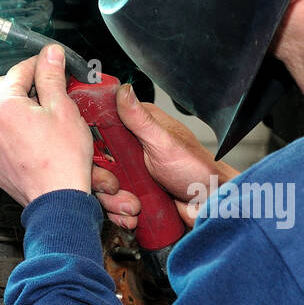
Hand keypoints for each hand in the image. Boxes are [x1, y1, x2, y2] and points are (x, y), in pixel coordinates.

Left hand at [0, 45, 92, 206]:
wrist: (57, 201)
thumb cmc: (62, 160)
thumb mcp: (62, 108)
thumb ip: (52, 76)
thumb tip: (50, 54)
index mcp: (1, 105)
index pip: (19, 71)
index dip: (39, 65)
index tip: (52, 64)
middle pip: (6, 90)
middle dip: (27, 88)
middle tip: (52, 94)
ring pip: (1, 114)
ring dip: (19, 110)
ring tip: (44, 120)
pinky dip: (13, 132)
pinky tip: (34, 139)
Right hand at [91, 83, 239, 229]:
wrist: (210, 205)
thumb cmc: (197, 169)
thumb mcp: (164, 142)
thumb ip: (140, 119)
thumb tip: (123, 89)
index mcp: (137, 126)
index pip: (99, 130)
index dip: (92, 148)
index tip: (99, 162)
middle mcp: (130, 147)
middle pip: (96, 163)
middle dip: (103, 182)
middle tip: (117, 188)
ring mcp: (130, 172)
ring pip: (102, 187)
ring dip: (114, 202)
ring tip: (134, 206)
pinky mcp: (133, 193)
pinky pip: (112, 204)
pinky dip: (119, 213)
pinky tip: (134, 215)